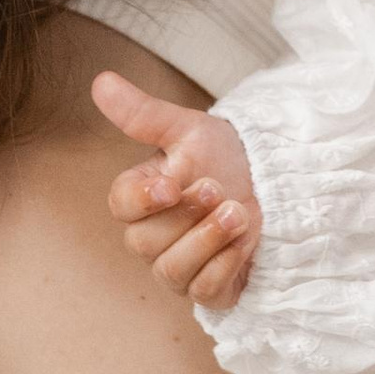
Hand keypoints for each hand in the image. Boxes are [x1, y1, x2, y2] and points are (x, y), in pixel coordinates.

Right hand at [92, 73, 260, 309]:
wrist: (273, 182)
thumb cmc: (222, 156)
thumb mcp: (187, 129)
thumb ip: (143, 114)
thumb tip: (101, 82)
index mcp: (141, 198)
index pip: (121, 207)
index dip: (142, 200)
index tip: (171, 185)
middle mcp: (152, 237)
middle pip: (146, 242)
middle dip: (186, 217)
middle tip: (218, 190)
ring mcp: (179, 266)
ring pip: (172, 271)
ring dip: (207, 242)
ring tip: (239, 213)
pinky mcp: (209, 289)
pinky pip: (204, 291)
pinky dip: (225, 266)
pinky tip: (246, 242)